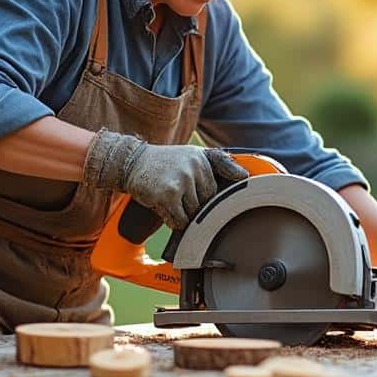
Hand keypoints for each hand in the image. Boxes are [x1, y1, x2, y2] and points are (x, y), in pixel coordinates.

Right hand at [84, 129, 247, 229]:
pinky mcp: (167, 195)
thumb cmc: (164, 162)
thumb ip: (220, 163)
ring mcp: (181, 182)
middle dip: (192, 206)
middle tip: (177, 196)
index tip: (193, 196)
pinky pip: (180, 220)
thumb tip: (244, 176)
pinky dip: (173, 220)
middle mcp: (194, 168)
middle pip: (206, 204)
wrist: (131, 162)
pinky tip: (164, 208)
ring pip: (194, 214)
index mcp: (202, 158)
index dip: (203, 197)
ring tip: (169, 200)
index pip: (215, 191)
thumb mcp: (192, 155)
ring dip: (182, 214)